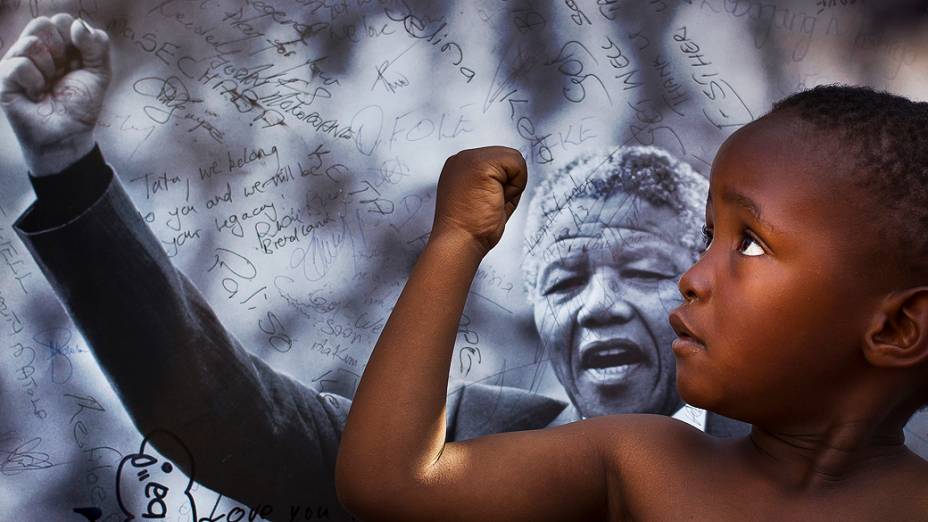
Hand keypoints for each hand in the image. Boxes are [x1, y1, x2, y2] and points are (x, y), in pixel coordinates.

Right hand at [0, 14, 110, 175]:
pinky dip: (35, 82)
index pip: (62, 20)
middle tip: (63, 72)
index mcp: (58, 45)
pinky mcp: (4, 77)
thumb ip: (97, 46)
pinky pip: (20, 65)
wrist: (68, 136)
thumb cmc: (81, 106)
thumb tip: (78, 24)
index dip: (76, 40)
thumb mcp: (99, 74)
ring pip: (31, 43)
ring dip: (49, 69)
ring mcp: (17, 61)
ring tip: (49, 86)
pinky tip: (36, 94)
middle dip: (61, 51)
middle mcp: (35, 49)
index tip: (79, 64)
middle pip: (42, 24)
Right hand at [431, 146, 527, 255]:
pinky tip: (495, 198)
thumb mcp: (483, 197)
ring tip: (491, 201)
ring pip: (514, 158)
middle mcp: (462, 158)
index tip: (484, 203)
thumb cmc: (471, 229)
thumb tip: (517, 171)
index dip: (502, 184)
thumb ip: (496, 180)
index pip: (498, 161)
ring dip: (512, 185)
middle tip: (488, 204)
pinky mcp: (480, 164)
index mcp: (460, 166)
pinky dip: (515, 186)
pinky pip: (517, 164)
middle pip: (507, 156)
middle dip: (508, 182)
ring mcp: (469, 158)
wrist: (459, 242)